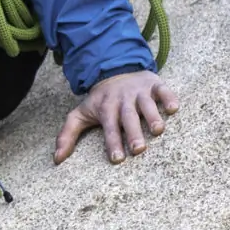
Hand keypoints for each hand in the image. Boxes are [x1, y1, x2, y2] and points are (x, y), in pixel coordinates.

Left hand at [54, 69, 180, 165]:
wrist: (115, 69)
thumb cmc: (100, 100)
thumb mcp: (80, 114)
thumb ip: (68, 134)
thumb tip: (56, 159)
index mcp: (106, 109)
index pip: (109, 128)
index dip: (112, 143)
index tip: (117, 159)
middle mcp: (123, 100)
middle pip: (128, 118)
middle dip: (133, 133)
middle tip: (138, 149)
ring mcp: (139, 92)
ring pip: (147, 104)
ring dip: (153, 116)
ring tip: (158, 131)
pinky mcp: (154, 84)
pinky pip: (163, 90)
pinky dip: (169, 97)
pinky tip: (173, 109)